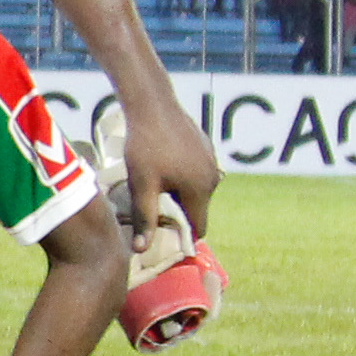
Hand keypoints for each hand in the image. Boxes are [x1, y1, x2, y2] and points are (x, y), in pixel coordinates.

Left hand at [121, 88, 222, 238]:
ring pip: (195, 191)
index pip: (199, 228)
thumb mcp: (142, 185)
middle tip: (151, 211)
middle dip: (177, 215)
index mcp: (201, 190)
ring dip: (178, 195)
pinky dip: (181, 178)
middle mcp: (213, 178)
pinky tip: (160, 169)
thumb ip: (145, 218)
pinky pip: (195, 173)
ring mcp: (211, 161)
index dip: (181, 236)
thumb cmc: (145, 145)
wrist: (152, 104)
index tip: (161, 236)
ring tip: (152, 189)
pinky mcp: (205, 148)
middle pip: (197, 209)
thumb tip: (142, 250)